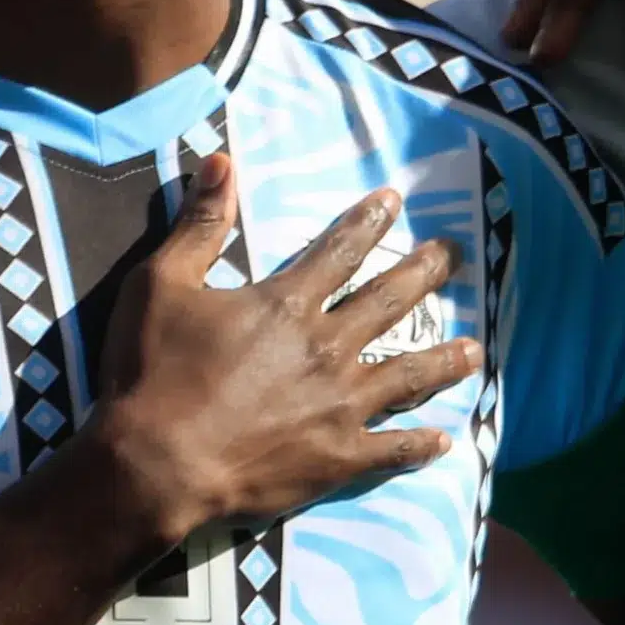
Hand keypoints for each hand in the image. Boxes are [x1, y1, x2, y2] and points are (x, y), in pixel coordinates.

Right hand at [90, 154, 481, 537]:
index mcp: (288, 304)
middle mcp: (326, 348)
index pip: (340, 250)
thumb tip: (221, 159)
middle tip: (453, 255)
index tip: (394, 200)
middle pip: (389, 303)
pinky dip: (419, 447)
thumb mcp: (162, 283)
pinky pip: (390, 450)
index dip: (367, 222)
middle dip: (425, 273)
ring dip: (443, 360)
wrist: (153, 466)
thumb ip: (198, 223)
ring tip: (474, 350)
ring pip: (407, 374)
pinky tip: (443, 442)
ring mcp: (339, 405)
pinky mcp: (338, 458)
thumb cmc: (151, 373)